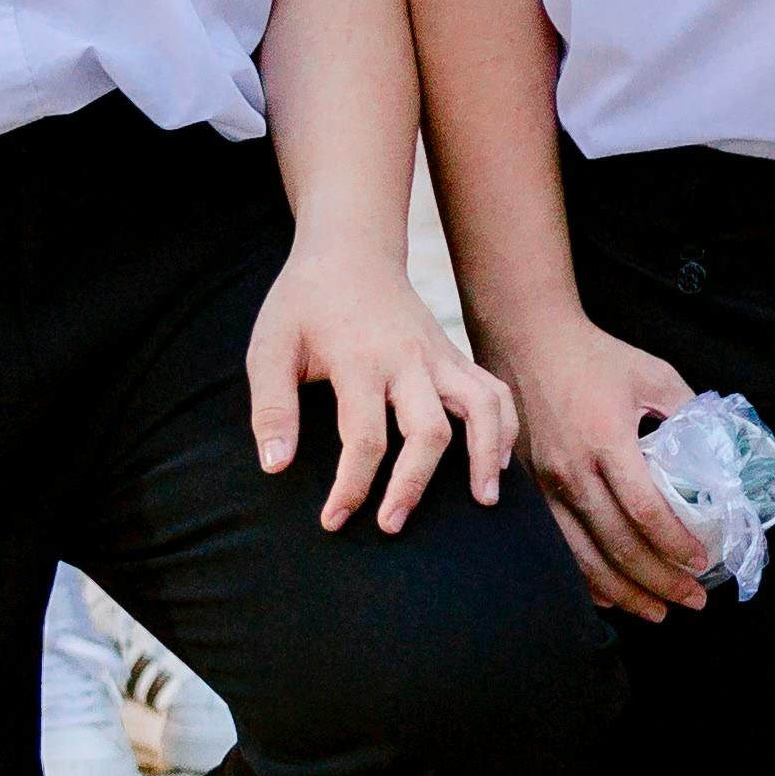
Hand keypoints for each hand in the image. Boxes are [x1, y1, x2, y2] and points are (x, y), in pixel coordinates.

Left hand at [242, 239, 521, 534]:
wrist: (350, 249)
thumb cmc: (304, 304)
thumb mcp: (269, 347)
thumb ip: (271, 406)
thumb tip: (275, 466)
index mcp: (360, 360)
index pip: (365, 437)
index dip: (351, 486)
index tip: (334, 520)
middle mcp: (408, 359)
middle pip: (429, 430)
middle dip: (414, 484)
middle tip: (391, 526)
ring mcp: (439, 355)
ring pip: (480, 407)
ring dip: (485, 455)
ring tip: (484, 502)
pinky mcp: (455, 354)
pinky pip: (494, 390)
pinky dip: (504, 427)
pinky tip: (498, 463)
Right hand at [487, 310, 711, 617]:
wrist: (527, 342)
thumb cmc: (594, 358)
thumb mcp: (652, 375)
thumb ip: (688, 412)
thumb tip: (720, 453)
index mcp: (606, 441)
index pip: (644, 509)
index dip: (675, 543)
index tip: (702, 562)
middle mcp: (572, 471)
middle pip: (617, 545)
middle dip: (659, 581)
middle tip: (692, 602)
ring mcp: (544, 487)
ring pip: (583, 558)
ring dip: (624, 592)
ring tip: (658, 611)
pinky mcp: (528, 494)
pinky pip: (558, 550)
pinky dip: (585, 581)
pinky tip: (610, 596)